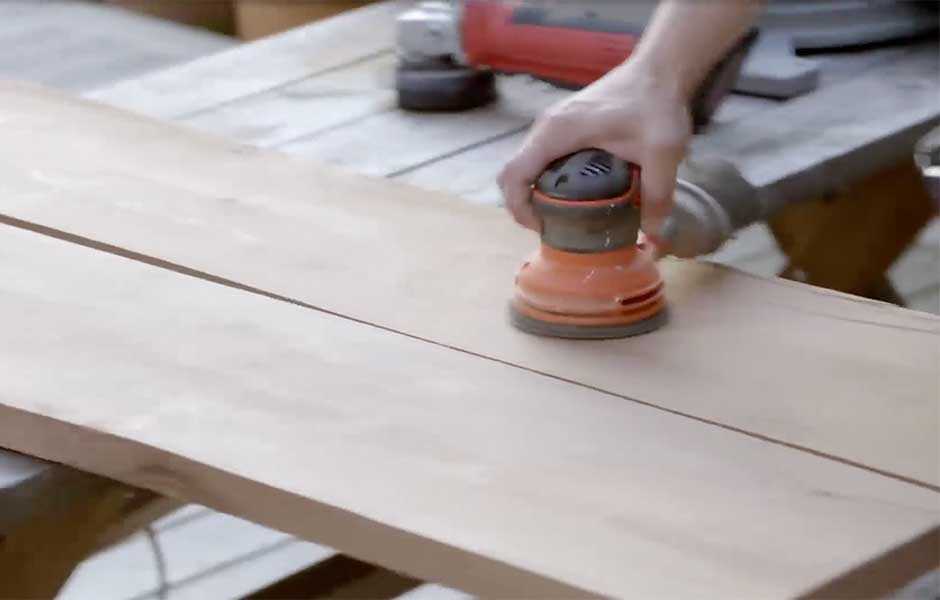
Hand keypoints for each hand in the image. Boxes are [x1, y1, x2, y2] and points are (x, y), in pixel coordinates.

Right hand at [497, 61, 691, 246]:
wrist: (660, 68)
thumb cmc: (655, 103)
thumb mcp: (662, 151)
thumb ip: (657, 193)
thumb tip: (651, 233)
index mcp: (557, 132)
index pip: (514, 174)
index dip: (518, 208)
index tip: (542, 228)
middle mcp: (546, 127)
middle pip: (514, 172)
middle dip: (524, 205)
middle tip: (554, 227)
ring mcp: (552, 123)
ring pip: (526, 164)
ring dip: (534, 192)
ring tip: (563, 216)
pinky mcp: (563, 123)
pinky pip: (540, 157)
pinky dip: (545, 179)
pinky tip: (574, 194)